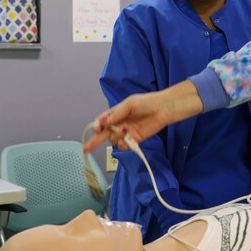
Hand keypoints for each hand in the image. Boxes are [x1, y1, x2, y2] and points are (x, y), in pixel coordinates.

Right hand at [84, 81, 202, 152]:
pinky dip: (124, 145)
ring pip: (114, 140)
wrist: (163, 109)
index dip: (97, 125)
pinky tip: (127, 140)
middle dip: (95, 140)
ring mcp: (126, 133)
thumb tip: (104, 123)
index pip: (102, 121)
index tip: (97, 128)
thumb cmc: (146, 103)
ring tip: (125, 130)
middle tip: (87, 148)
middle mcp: (119, 124)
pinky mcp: (135, 140)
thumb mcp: (129, 104)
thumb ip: (116, 114)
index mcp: (116, 114)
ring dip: (116, 137)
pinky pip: (125, 146)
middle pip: (104, 134)